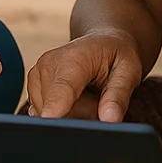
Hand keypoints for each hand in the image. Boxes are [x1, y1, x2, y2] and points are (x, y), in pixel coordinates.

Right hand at [25, 30, 143, 122]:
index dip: (55, 107)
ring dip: (72, 115)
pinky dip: (62, 113)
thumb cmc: (116, 56)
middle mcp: (47, 65)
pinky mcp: (32, 88)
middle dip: (81, 116)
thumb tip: (109, 120)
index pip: (62, 88)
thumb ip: (118, 96)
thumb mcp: (129, 72)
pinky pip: (46, 114)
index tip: (50, 121)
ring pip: (52, 116)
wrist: (101, 41)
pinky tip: (73, 100)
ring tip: (87, 97)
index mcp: (74, 58)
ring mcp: (36, 76)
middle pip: (59, 111)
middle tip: (99, 99)